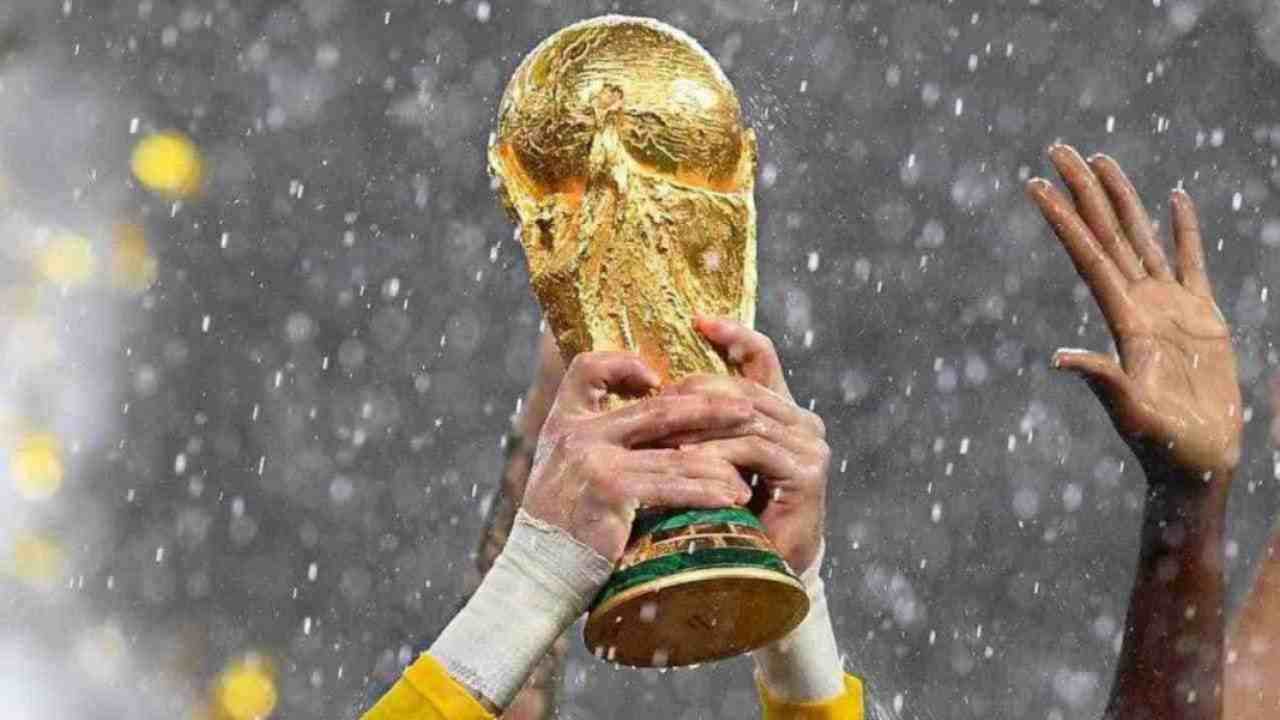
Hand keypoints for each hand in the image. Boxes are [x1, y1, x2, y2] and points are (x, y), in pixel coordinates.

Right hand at [521, 351, 755, 562]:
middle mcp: (577, 434)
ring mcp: (593, 460)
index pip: (586, 368)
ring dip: (718, 461)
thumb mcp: (565, 470)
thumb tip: (653, 429)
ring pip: (672, 453)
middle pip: (655, 408)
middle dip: (708, 408)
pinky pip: (671, 487)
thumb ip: (595, 443)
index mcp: (564, 421)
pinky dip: (705, 492)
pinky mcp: (610, 491)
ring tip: (749, 467)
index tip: (657, 379)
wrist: (536, 574)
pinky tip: (730, 497)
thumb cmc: (560, 525)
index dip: (623, 364)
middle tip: (745, 410)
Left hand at [659, 318, 830, 574]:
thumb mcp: (708, 461)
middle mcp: (802, 422)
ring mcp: (809, 446)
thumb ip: (698, 425)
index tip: (697, 320)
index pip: (761, 357)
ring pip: (743, 416)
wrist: (759, 578)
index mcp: (780, 411)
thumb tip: (652, 385)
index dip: (733, 334)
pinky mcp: (808, 474)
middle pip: (741, 387)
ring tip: (654, 431)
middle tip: (650, 396)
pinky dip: (714, 453)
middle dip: (692, 391)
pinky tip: (683, 460)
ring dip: (694, 424)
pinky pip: (752, 450)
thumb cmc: (726, 517)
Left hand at [1027, 144, 1241, 481]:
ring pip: (1140, 237)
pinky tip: (1174, 198)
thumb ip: (1104, 383)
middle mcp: (1139, 305)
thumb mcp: (1133, 414)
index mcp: (1123, 320)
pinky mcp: (1202, 317)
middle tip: (1057, 148)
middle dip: (1083, 190)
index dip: (1063, 218)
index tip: (1035, 183)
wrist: (1197, 464)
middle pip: (1105, 233)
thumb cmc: (1165, 447)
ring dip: (1121, 199)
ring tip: (1101, 159)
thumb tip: (1061, 359)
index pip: (1086, 255)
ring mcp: (1169, 307)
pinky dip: (1183, 229)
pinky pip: (1191, 260)